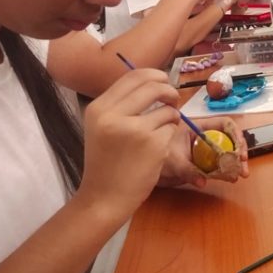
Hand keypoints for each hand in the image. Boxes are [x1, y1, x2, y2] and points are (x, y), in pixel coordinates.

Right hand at [76, 69, 180, 219]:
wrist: (104, 197)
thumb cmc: (106, 162)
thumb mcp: (102, 127)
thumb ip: (122, 105)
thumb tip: (154, 82)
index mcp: (98, 108)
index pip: (133, 76)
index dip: (155, 75)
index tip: (164, 82)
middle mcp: (114, 115)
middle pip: (154, 86)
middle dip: (170, 91)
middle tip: (173, 100)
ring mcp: (135, 129)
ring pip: (167, 109)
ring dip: (171, 118)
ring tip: (160, 133)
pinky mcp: (153, 144)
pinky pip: (172, 128)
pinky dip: (170, 136)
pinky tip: (157, 149)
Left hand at [159, 117, 249, 187]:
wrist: (145, 167)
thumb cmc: (155, 156)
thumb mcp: (172, 162)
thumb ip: (188, 171)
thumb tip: (203, 182)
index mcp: (197, 127)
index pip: (223, 123)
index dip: (235, 134)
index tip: (239, 149)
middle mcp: (204, 135)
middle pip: (230, 137)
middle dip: (240, 151)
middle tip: (243, 166)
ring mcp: (206, 148)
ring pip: (228, 150)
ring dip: (237, 162)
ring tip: (241, 174)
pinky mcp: (205, 160)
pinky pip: (221, 162)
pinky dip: (228, 169)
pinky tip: (232, 177)